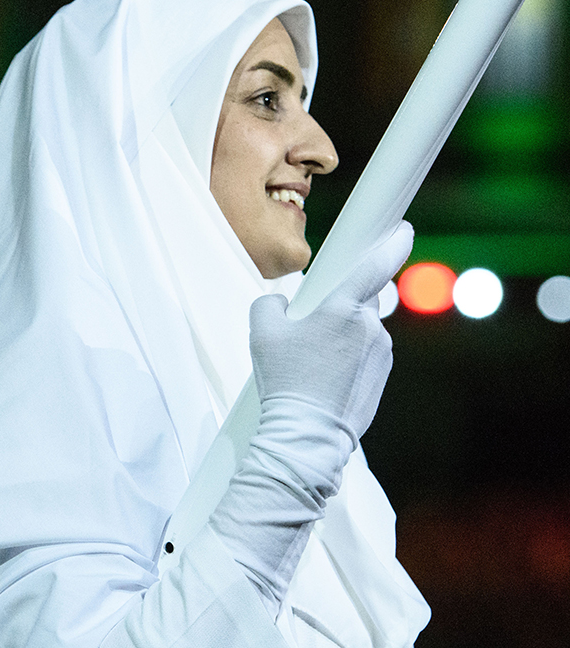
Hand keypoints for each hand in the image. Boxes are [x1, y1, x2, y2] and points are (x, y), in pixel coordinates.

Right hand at [209, 222, 412, 615]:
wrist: (307, 434)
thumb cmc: (284, 381)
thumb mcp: (261, 333)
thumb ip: (269, 303)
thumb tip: (280, 301)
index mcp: (342, 308)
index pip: (373, 266)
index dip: (391, 244)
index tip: (403, 230)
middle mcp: (369, 326)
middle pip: (357, 301)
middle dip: (337, 309)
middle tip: (308, 332)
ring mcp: (380, 352)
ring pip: (360, 330)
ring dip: (341, 337)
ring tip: (311, 365)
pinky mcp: (382, 375)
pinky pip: (365, 354)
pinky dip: (348, 360)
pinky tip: (323, 380)